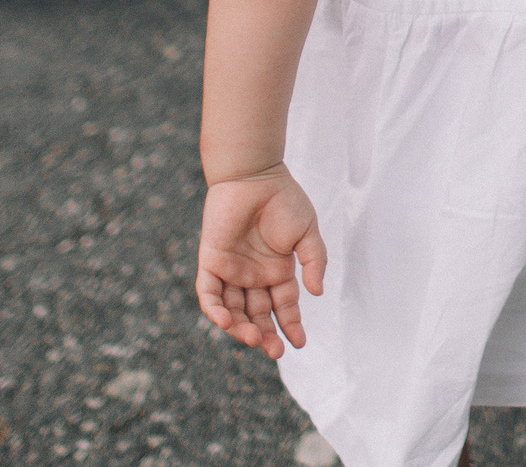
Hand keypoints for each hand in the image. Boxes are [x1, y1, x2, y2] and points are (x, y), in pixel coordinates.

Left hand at [195, 166, 326, 358]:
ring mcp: (231, 270)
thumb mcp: (307, 233)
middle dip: (266, 335)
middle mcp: (253, 275)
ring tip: (254, 339)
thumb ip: (314, 262)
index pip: (283, 306)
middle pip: (257, 315)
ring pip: (233, 310)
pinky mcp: (211, 261)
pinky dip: (214, 310)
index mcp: (277, 270)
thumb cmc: (284, 200)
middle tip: (275, 351)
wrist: (255, 175)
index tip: (300, 343)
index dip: (291, 325)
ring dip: (242, 328)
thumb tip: (317, 294)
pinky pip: (208, 293)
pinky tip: (226, 322)